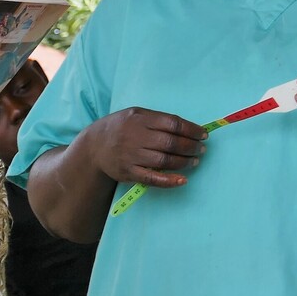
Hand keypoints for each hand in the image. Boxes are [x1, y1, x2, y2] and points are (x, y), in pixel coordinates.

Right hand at [77, 106, 207, 188]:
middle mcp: (135, 136)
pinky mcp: (129, 172)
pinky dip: (169, 180)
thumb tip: (188, 128)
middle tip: (201, 149)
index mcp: (139, 118)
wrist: (93, 146)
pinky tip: (182, 180)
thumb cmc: (120, 128)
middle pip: (170, 143)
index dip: (191, 130)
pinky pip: (152, 178)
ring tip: (195, 161)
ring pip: (164, 161)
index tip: (203, 134)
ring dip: (184, 162)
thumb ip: (158, 119)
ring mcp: (131, 155)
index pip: (172, 123)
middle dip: (191, 147)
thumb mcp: (135, 114)